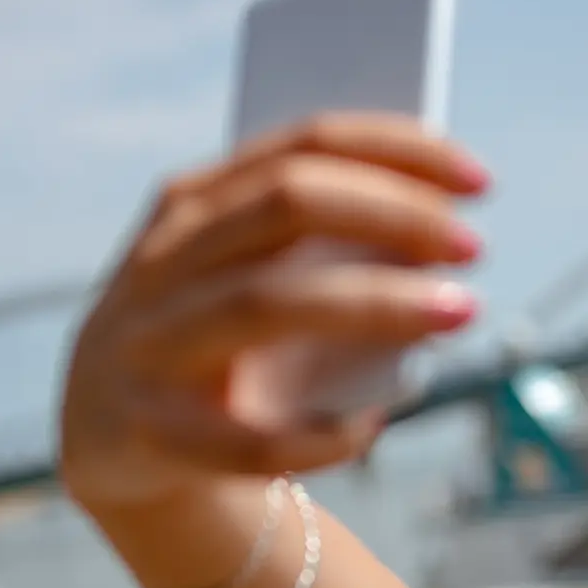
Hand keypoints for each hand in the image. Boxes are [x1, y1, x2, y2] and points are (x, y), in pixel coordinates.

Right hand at [58, 112, 489, 508]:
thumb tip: (438, 230)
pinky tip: (368, 426)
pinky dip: (321, 434)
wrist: (109, 441)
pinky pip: (251, 439)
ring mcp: (149, 344)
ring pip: (268, 305)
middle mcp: (164, 260)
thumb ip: (315, 247)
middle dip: (394, 216)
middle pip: (287, 205)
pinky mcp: (152, 432)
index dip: (397, 151)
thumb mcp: (247, 276)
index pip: (303, 145)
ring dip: (377, 303)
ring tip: (459, 312)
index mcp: (193, 204)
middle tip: (475, 249)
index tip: (478, 182)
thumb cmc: (216, 345)